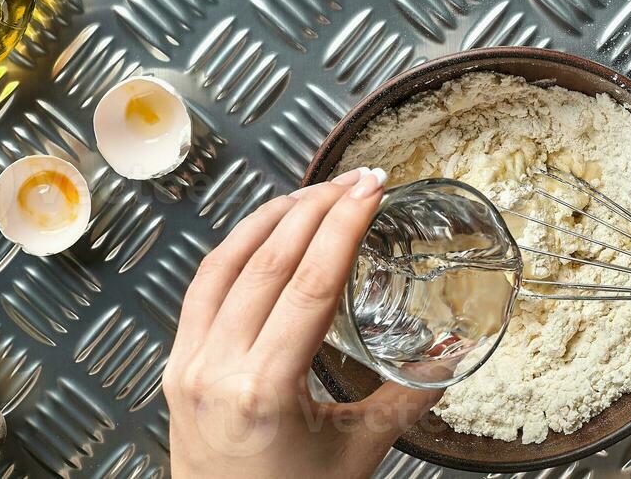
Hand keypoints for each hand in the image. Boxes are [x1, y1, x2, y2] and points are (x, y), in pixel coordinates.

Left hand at [165, 167, 440, 478]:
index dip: (342, 228)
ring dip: (273, 217)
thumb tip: (454, 353)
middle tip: (356, 180)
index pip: (307, 285)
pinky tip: (265, 230)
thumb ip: (406, 398)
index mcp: (263, 393)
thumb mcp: (355, 453)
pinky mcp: (176, 364)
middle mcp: (215, 370)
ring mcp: (188, 364)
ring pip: (226, 263)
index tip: (369, 190)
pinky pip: (203, 286)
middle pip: (267, 262)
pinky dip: (238, 246)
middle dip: (316, 208)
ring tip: (316, 191)